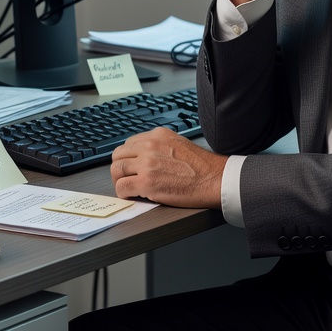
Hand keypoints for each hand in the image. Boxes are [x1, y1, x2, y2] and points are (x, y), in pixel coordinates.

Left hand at [110, 128, 226, 207]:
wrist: (214, 179)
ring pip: (116, 170)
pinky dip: (123, 193)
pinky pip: (122, 187)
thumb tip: (144, 155)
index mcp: (157, 135)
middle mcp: (149, 145)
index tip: (130, 166)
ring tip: (128, 187)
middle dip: (120, 168)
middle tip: (125, 178)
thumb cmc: (201, 166)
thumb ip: (160, 145)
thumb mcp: (178, 143)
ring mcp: (147, 164)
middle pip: (118, 155)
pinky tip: (132, 195)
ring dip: (119, 180)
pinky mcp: (146, 183)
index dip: (128, 157)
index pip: (129, 143)